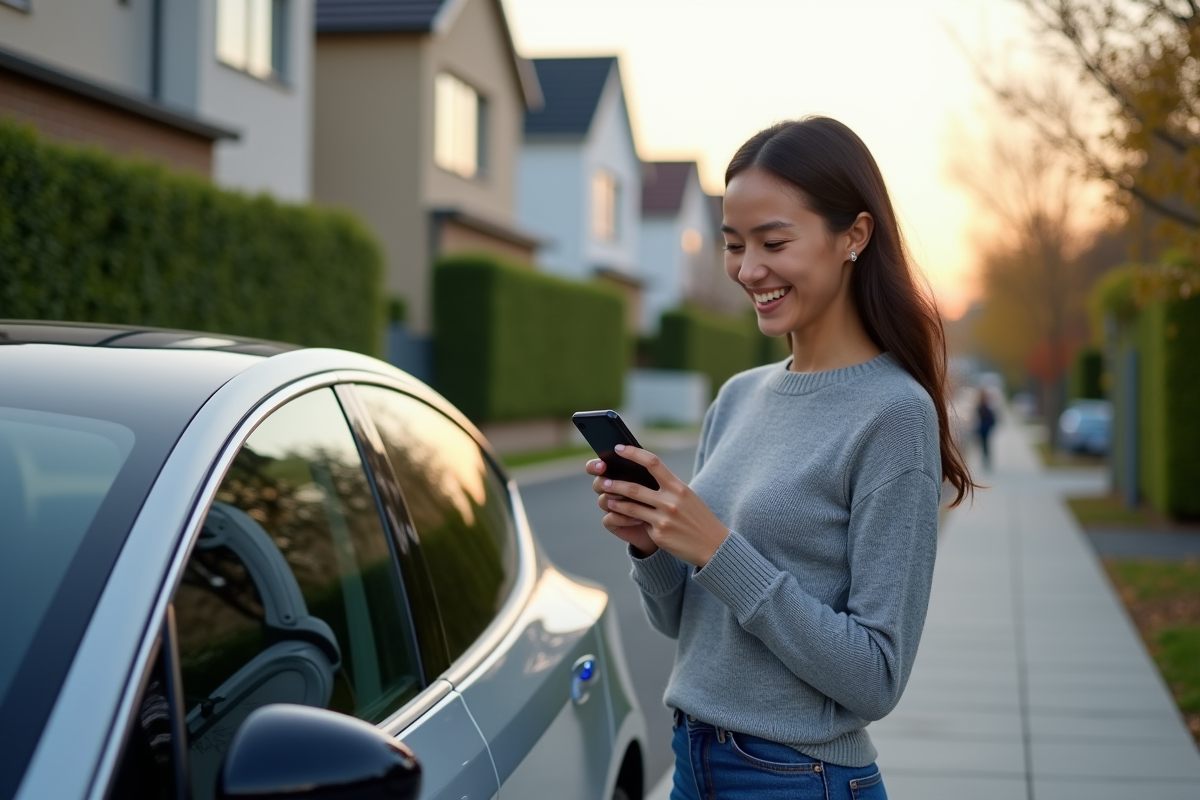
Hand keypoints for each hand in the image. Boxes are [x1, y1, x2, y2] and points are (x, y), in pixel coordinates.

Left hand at [587, 445, 729, 566]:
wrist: (713, 545)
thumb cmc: (697, 517)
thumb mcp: (687, 496)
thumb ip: (668, 487)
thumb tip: (641, 476)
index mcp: (679, 487)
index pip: (653, 462)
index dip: (633, 453)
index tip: (619, 448)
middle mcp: (671, 501)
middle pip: (635, 488)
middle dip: (615, 484)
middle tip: (603, 481)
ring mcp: (664, 519)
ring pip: (631, 508)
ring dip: (615, 502)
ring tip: (606, 499)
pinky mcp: (659, 535)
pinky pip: (639, 524)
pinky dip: (628, 520)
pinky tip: (621, 517)